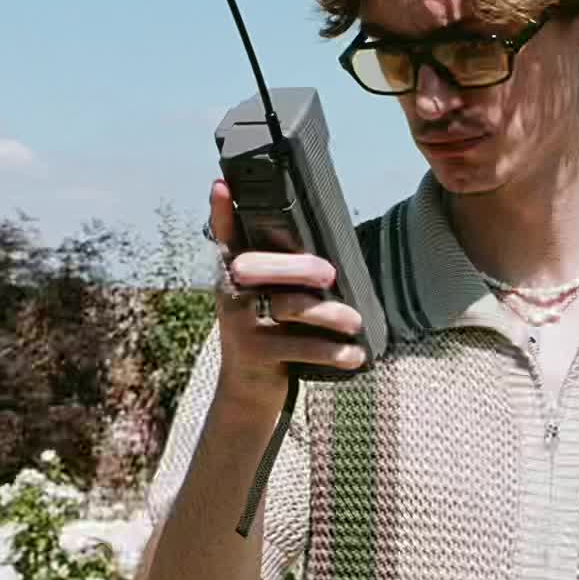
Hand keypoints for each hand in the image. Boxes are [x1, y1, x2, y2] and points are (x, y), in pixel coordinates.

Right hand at [208, 179, 365, 406]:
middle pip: (261, 267)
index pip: (227, 237)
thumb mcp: (270, 302)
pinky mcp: (254, 354)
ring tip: (356, 321)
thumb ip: (286, 278)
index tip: (223, 186)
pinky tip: (354, 355)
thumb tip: (333, 261)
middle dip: (299, 266)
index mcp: (236, 274)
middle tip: (330, 273)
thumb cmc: (271, 336)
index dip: (223, 212)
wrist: (248, 392)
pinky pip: (299, 346)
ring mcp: (239, 323)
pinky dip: (332, 352)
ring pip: (290, 307)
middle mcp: (231, 293)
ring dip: (330, 313)